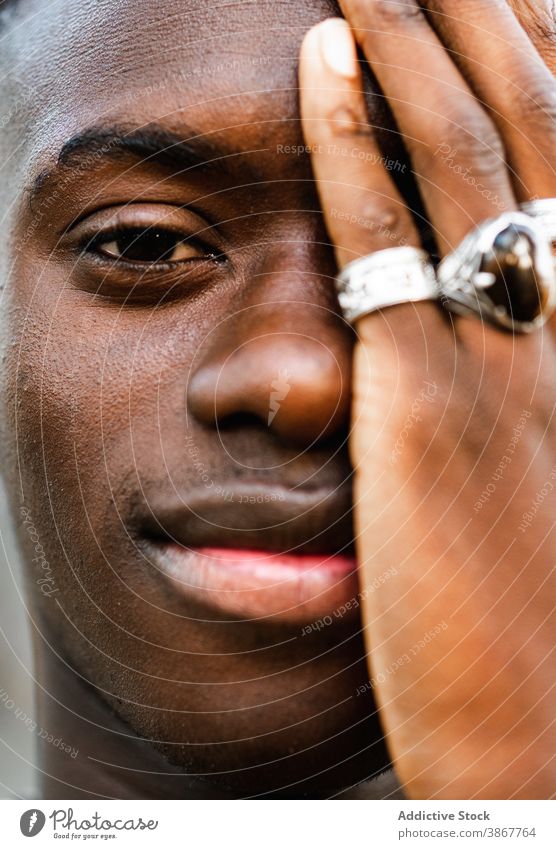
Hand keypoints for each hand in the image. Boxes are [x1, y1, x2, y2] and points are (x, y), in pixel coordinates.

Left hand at [299, 0, 555, 797]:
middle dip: (478, 15)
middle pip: (534, 123)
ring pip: (464, 159)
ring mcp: (512, 362)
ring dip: (414, 45)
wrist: (547, 735)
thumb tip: (521, 273)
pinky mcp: (428, 414)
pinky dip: (352, 147)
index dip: (543, 50)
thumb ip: (546, 360)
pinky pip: (385, 244)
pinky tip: (322, 68)